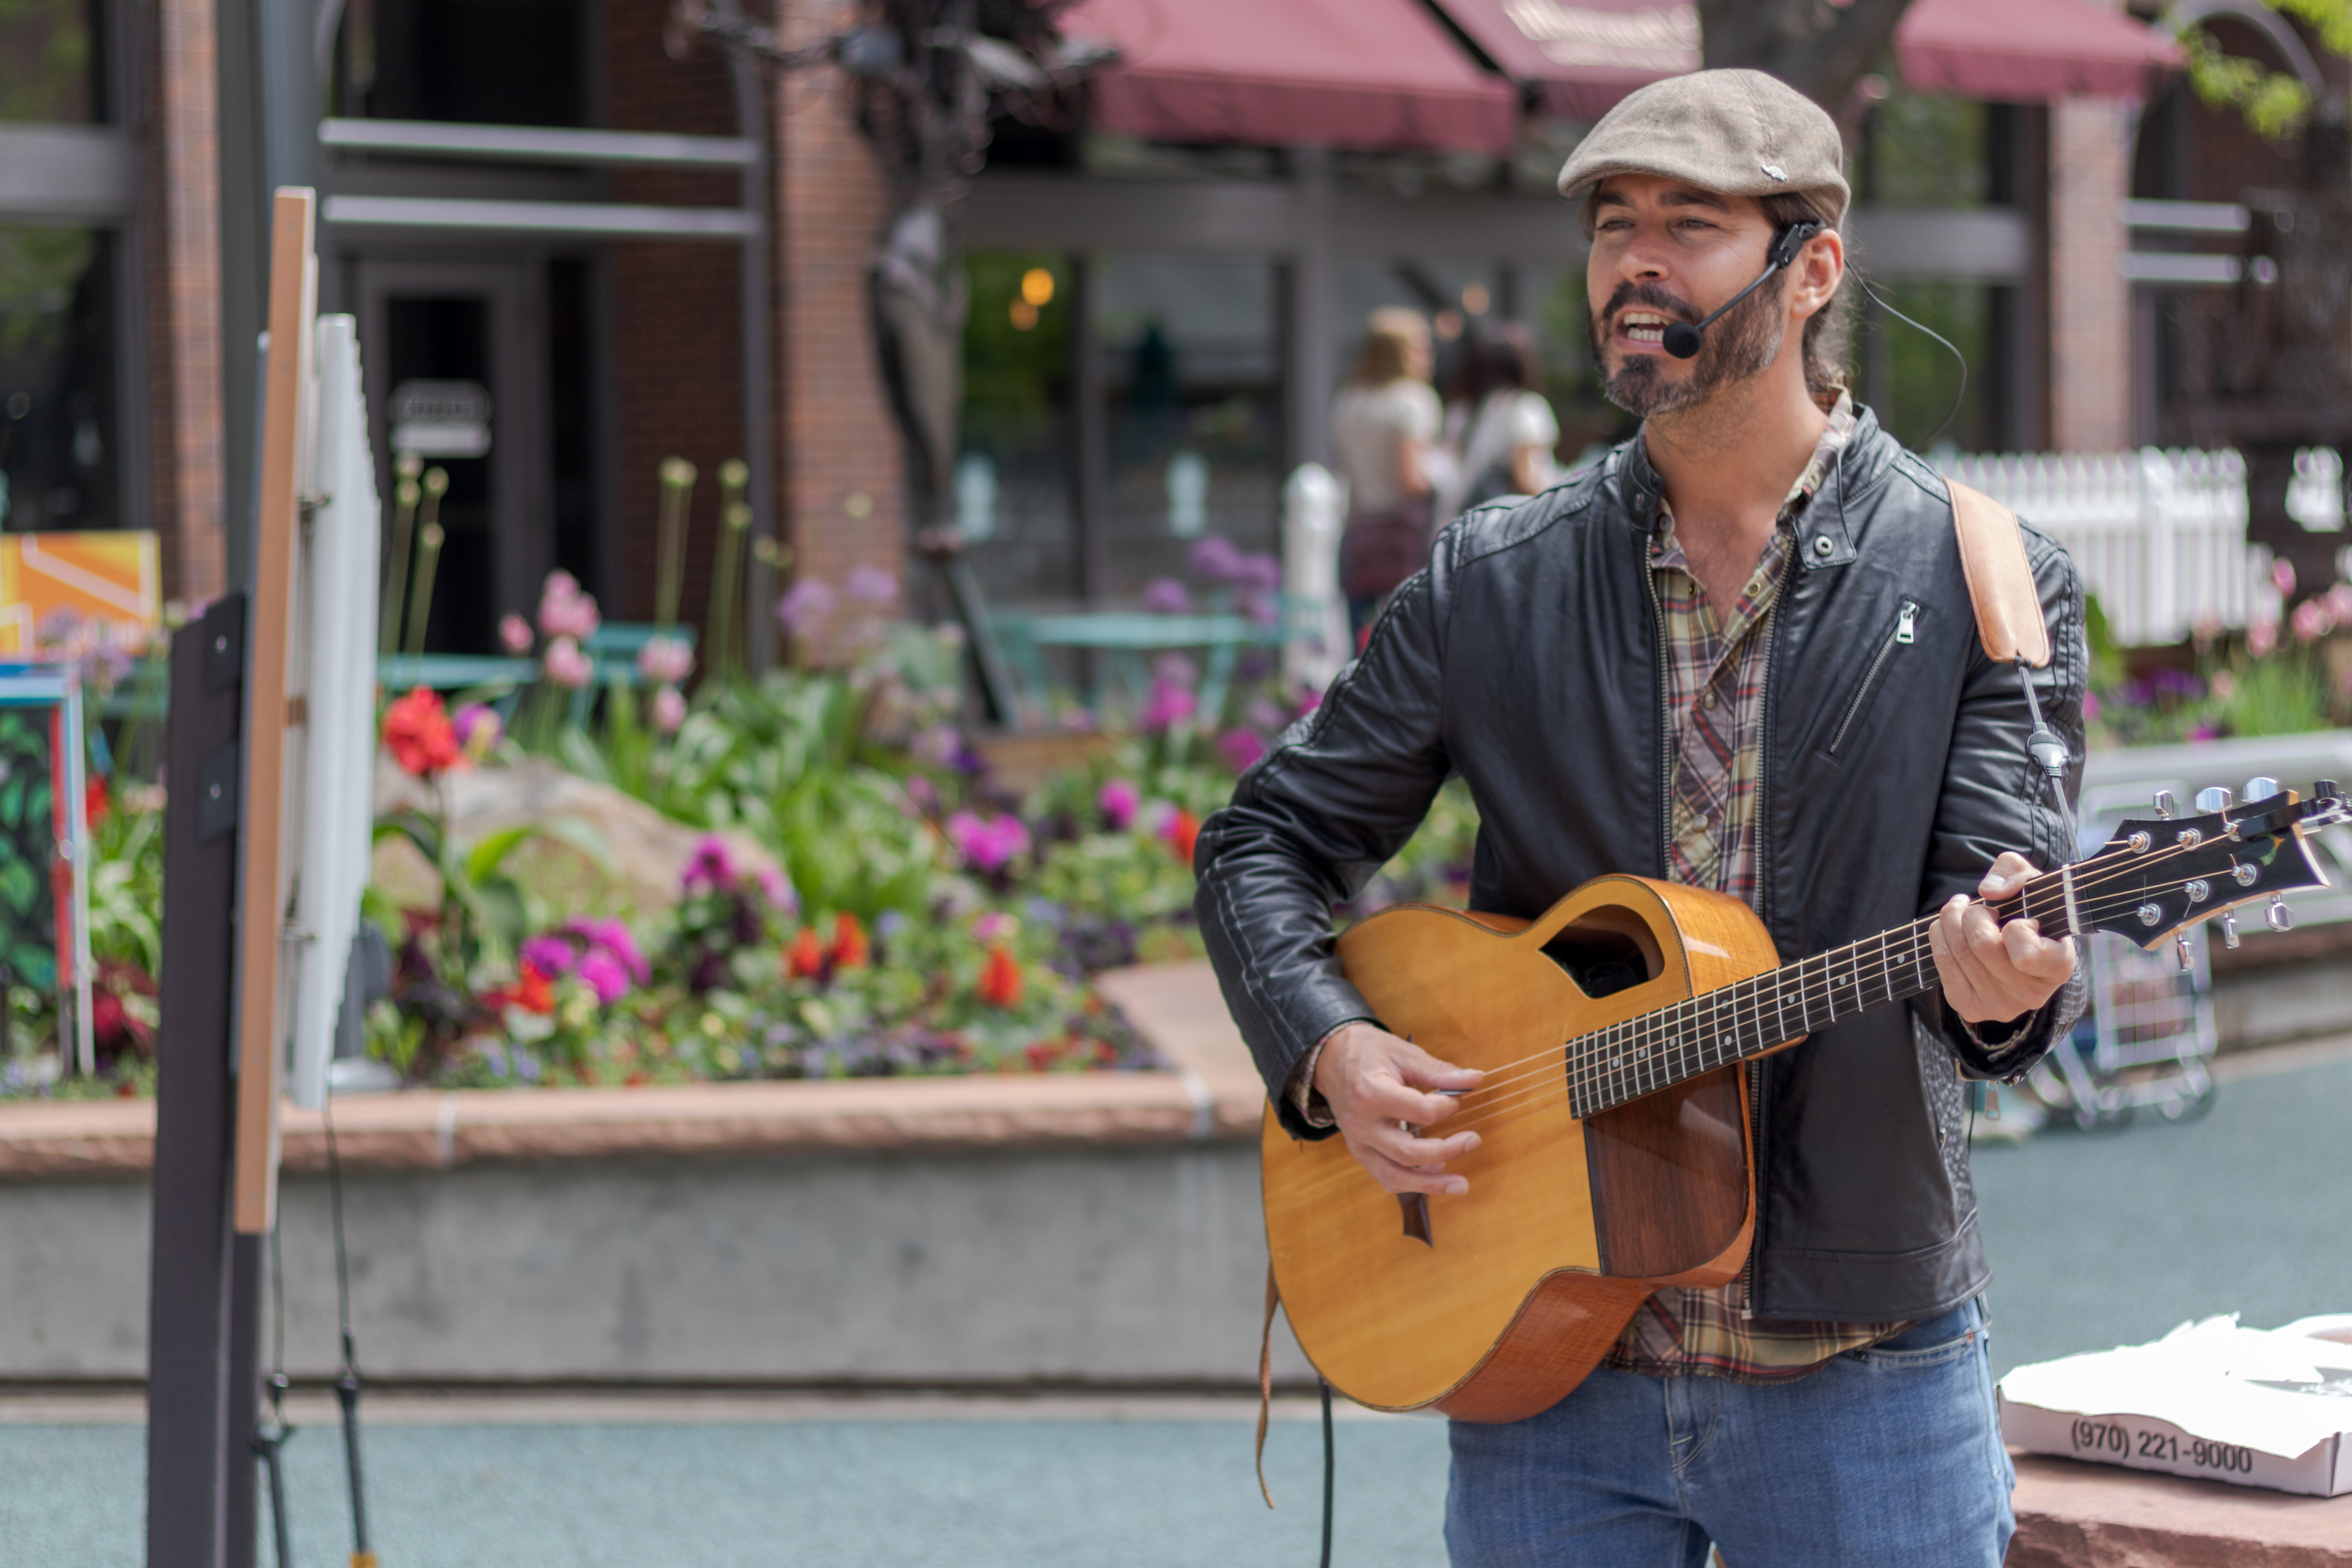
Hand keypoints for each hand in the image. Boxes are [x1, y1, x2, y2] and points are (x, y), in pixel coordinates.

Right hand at [1313, 1022, 1484, 1195]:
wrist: (1329, 1059)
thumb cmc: (1368, 1052)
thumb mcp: (1403, 1053)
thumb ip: (1439, 1071)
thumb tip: (1476, 1079)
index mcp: (1372, 1093)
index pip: (1421, 1112)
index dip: (1448, 1106)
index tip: (1456, 1094)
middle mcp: (1362, 1124)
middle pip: (1409, 1152)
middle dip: (1448, 1150)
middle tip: (1474, 1140)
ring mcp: (1358, 1142)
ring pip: (1396, 1177)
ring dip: (1431, 1184)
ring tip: (1461, 1184)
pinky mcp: (1360, 1152)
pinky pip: (1386, 1178)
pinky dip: (1412, 1182)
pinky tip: (1435, 1173)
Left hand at [1931, 851, 2077, 1024]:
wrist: (2017, 948)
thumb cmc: (2029, 913)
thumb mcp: (2032, 884)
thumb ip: (2016, 873)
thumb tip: (1988, 891)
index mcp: (2058, 967)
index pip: (2026, 954)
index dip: (2016, 928)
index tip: (2019, 919)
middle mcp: (2031, 994)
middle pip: (1982, 945)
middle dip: (1973, 914)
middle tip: (1978, 907)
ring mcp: (2000, 1006)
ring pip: (1958, 952)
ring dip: (1951, 920)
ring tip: (1961, 911)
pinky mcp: (1970, 1008)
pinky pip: (1942, 963)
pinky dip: (1939, 936)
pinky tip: (1950, 929)